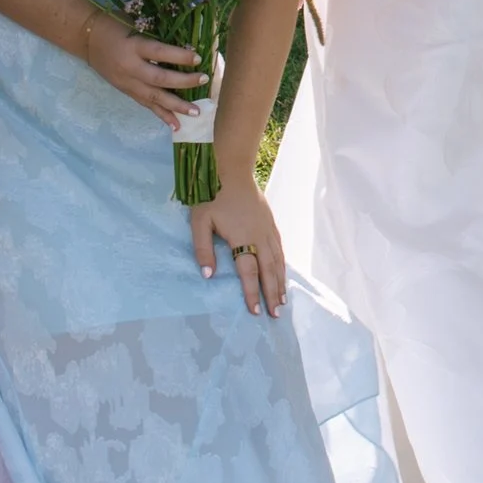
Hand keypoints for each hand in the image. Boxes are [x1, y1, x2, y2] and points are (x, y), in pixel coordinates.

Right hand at [79, 12, 209, 123]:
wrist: (87, 38)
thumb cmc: (115, 25)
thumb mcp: (135, 25)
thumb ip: (155, 38)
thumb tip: (185, 47)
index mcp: (133, 46)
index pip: (160, 53)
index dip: (179, 57)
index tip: (198, 58)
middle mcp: (130, 67)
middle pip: (160, 79)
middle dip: (184, 82)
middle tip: (204, 80)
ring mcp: (127, 82)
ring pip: (154, 97)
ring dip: (176, 106)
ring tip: (195, 112)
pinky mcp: (126, 91)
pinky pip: (146, 104)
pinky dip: (161, 115)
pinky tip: (176, 125)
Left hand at [192, 172, 287, 316]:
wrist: (231, 168)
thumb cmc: (212, 195)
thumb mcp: (199, 221)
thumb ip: (203, 249)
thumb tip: (208, 275)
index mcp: (241, 238)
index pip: (249, 272)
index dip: (252, 293)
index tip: (255, 311)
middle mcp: (259, 237)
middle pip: (268, 271)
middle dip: (271, 294)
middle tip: (275, 314)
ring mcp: (267, 229)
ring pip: (277, 261)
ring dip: (280, 282)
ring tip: (282, 301)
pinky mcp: (270, 223)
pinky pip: (280, 249)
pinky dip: (283, 265)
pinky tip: (283, 273)